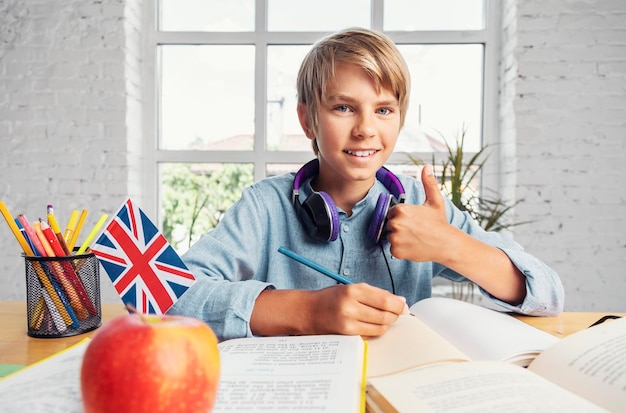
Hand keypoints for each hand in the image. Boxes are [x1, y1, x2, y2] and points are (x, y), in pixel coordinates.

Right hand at [251, 284, 406, 337]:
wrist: (308, 312)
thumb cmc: (331, 298)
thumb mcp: (351, 289)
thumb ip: (375, 294)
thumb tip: (401, 301)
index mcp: (353, 290)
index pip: (386, 299)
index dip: (399, 305)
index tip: (403, 306)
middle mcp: (350, 305)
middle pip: (386, 315)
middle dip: (395, 315)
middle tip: (396, 313)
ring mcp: (348, 322)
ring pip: (381, 327)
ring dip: (387, 324)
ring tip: (382, 318)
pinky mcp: (347, 334)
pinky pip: (371, 335)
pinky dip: (376, 330)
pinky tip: (372, 325)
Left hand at [386, 164, 454, 262]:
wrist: (447, 244)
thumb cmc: (440, 222)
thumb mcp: (435, 200)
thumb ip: (428, 183)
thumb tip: (427, 167)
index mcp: (401, 209)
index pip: (391, 213)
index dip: (401, 217)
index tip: (413, 221)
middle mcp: (396, 223)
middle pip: (389, 225)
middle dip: (399, 228)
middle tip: (415, 230)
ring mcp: (395, 238)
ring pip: (390, 237)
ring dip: (399, 239)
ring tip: (414, 238)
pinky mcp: (396, 251)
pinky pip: (393, 250)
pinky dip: (401, 250)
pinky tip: (413, 246)